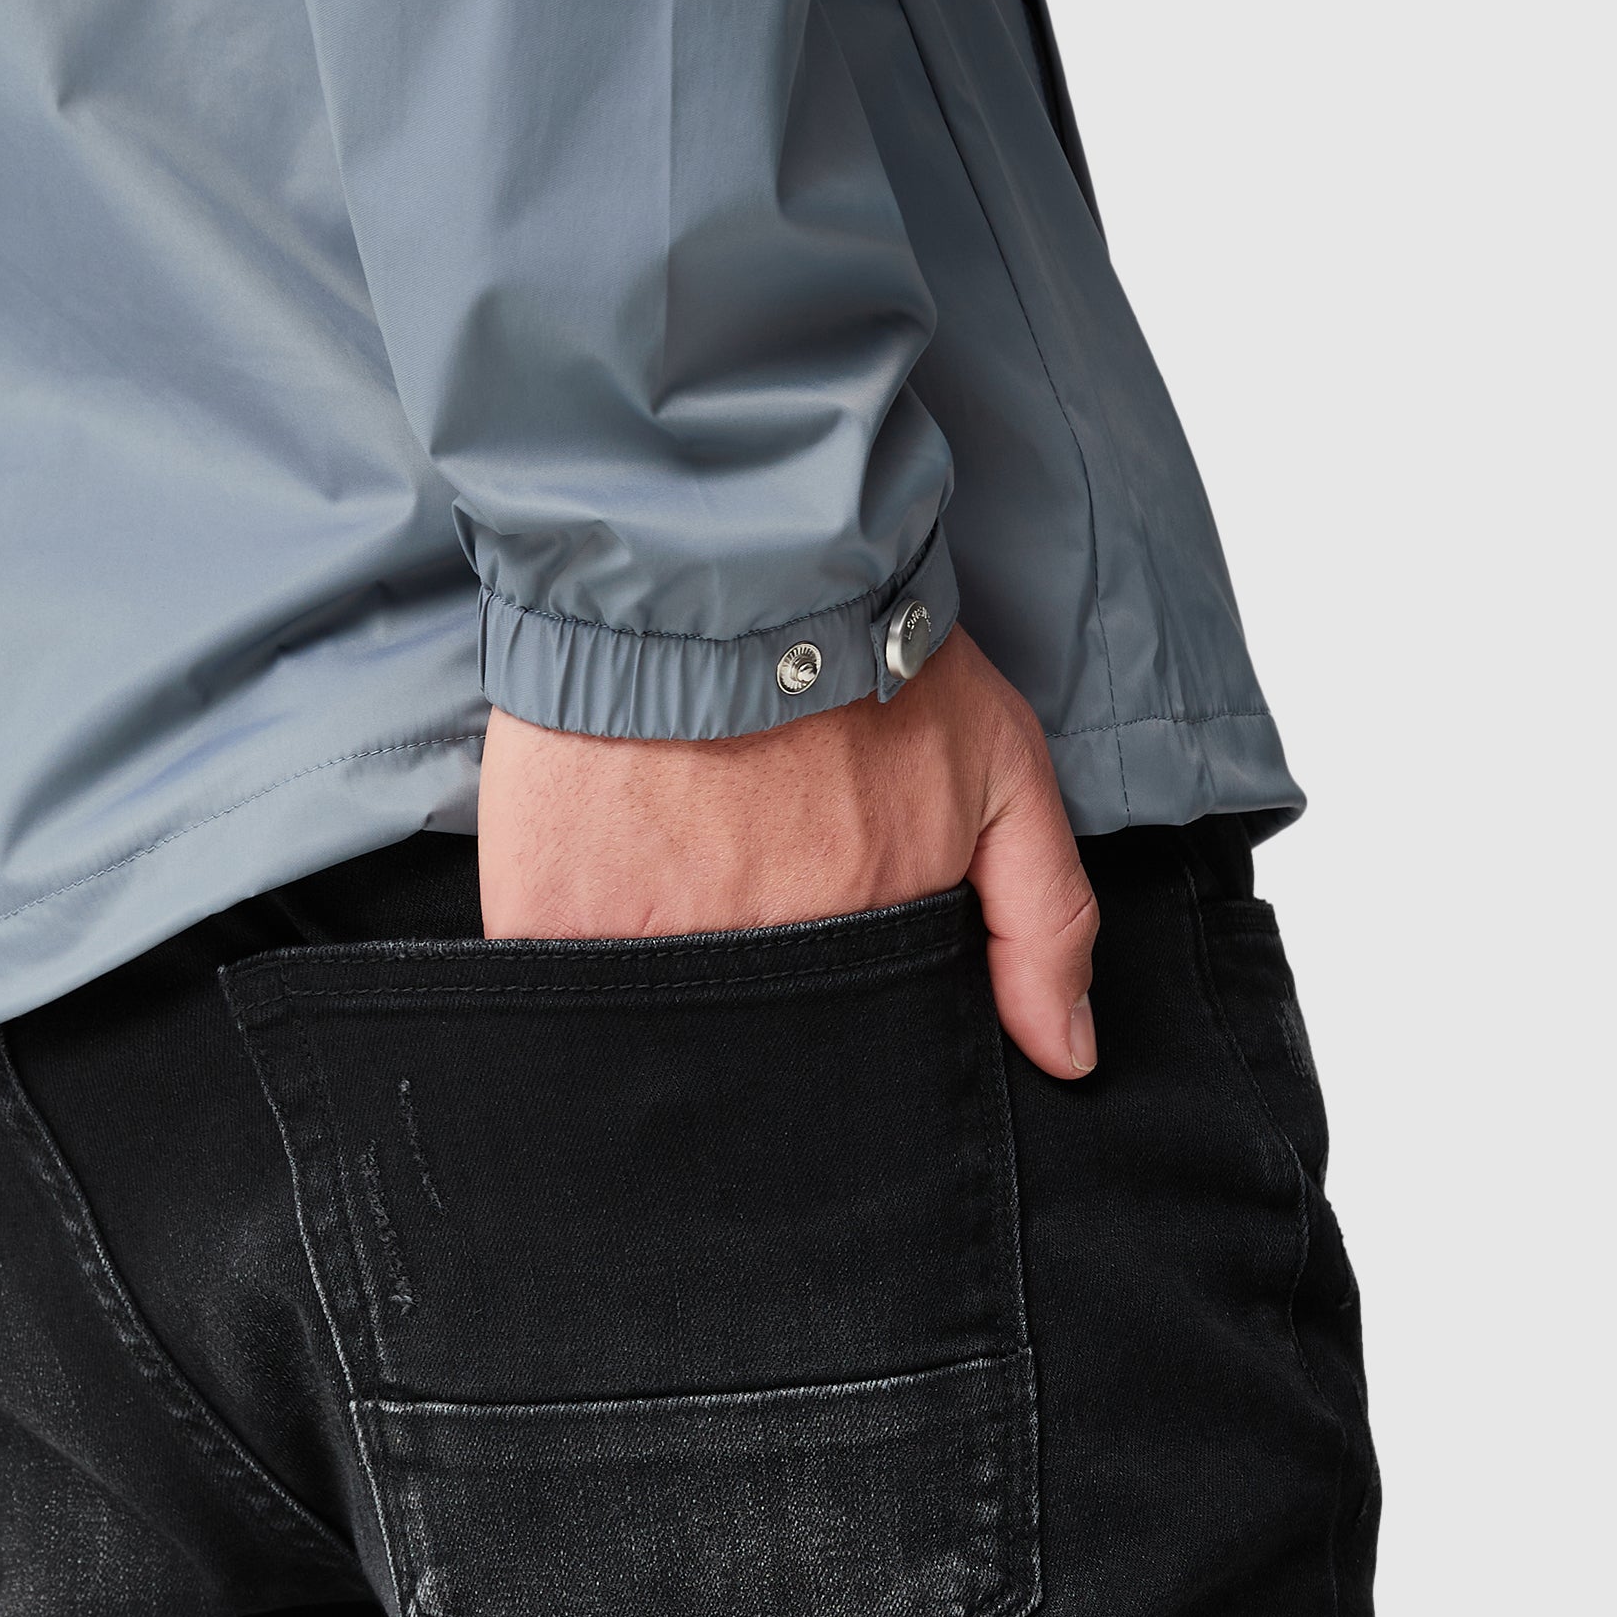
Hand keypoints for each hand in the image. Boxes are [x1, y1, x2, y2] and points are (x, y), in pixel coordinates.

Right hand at [477, 626, 1098, 1076]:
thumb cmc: (867, 648)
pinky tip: (580, 901)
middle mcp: (764, 964)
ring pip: (655, 1039)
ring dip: (657, 1000)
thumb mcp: (998, 765)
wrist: (717, 557)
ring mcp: (650, 949)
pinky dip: (563, 968)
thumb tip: (1068, 1059)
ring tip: (666, 888)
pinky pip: (553, 990)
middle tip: (743, 902)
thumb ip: (1045, 920)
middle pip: (755, 1051)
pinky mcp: (548, 917)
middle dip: (756, 1020)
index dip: (844, 1026)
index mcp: (869, 940)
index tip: (826, 966)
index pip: (858, 1046)